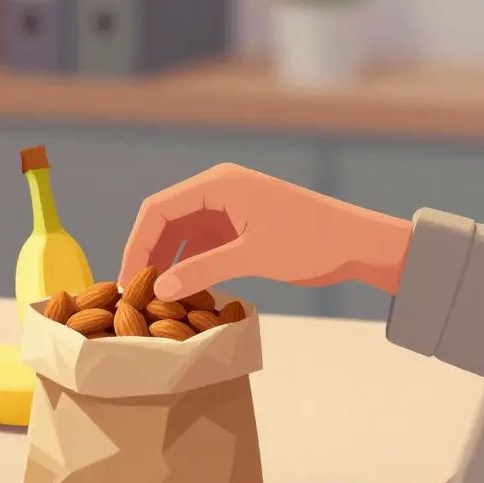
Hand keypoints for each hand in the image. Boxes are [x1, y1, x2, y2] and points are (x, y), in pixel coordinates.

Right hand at [118, 163, 413, 300]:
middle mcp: (218, 190)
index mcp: (218, 184)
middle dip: (147, 255)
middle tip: (135, 294)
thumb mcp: (253, 256)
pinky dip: (189, 267)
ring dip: (167, 263)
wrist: (356, 243)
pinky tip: (183, 292)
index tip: (127, 279)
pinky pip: (201, 246)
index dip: (136, 244)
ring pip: (181, 235)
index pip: (158, 209)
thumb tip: (159, 287)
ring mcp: (228, 209)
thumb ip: (204, 270)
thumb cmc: (311, 240)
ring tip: (155, 298)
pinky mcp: (238, 227)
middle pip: (165, 221)